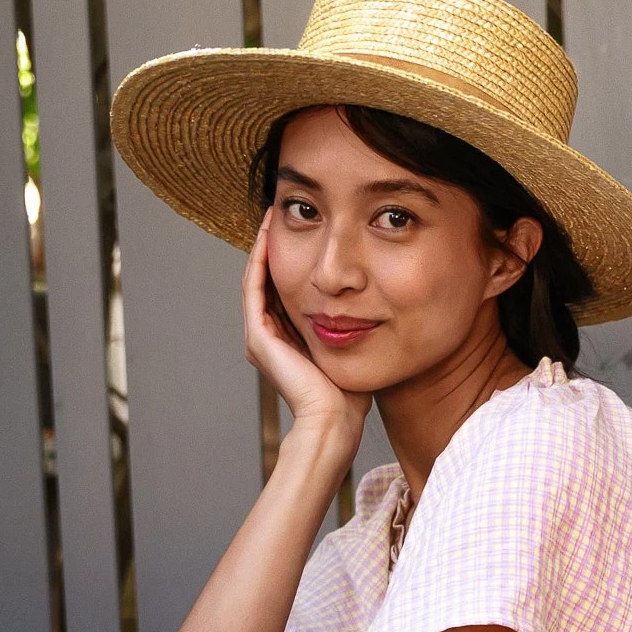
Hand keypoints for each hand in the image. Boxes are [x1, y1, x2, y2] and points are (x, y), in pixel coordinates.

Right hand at [243, 215, 370, 456]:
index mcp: (289, 339)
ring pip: (258, 278)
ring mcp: (260, 336)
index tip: (309, 228)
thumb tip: (376, 300)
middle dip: (279, 245)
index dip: (295, 257)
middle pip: (270, 279)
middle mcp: (270, 337)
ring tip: (274, 214)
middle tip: (287, 212)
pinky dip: (260, 259)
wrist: (335, 420)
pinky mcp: (258, 336)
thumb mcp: (353, 347)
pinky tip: (269, 234)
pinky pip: (254, 287)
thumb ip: (355, 325)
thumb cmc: (351, 395)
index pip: (287, 288)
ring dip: (265, 245)